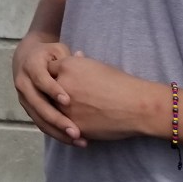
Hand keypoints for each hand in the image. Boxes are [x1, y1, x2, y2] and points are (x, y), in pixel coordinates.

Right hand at [12, 36, 84, 146]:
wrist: (25, 59)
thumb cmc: (48, 54)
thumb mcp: (56, 51)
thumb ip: (68, 57)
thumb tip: (80, 57)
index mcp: (30, 66)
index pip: (40, 79)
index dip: (52, 90)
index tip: (67, 101)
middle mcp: (23, 83)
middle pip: (38, 104)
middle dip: (57, 119)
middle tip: (76, 131)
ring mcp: (24, 98)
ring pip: (39, 118)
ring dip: (57, 132)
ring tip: (78, 140)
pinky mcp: (28, 109)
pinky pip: (41, 124)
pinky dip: (56, 133)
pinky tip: (72, 140)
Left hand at [48, 51, 162, 141]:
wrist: (135, 105)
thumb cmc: (120, 82)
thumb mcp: (98, 65)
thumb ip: (81, 63)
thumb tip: (75, 56)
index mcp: (67, 66)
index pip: (49, 69)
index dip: (55, 75)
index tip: (58, 78)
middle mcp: (62, 85)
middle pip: (46, 89)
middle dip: (52, 93)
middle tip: (60, 96)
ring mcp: (65, 106)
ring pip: (53, 109)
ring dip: (58, 111)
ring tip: (69, 111)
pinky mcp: (72, 125)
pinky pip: (63, 126)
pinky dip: (68, 125)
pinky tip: (76, 124)